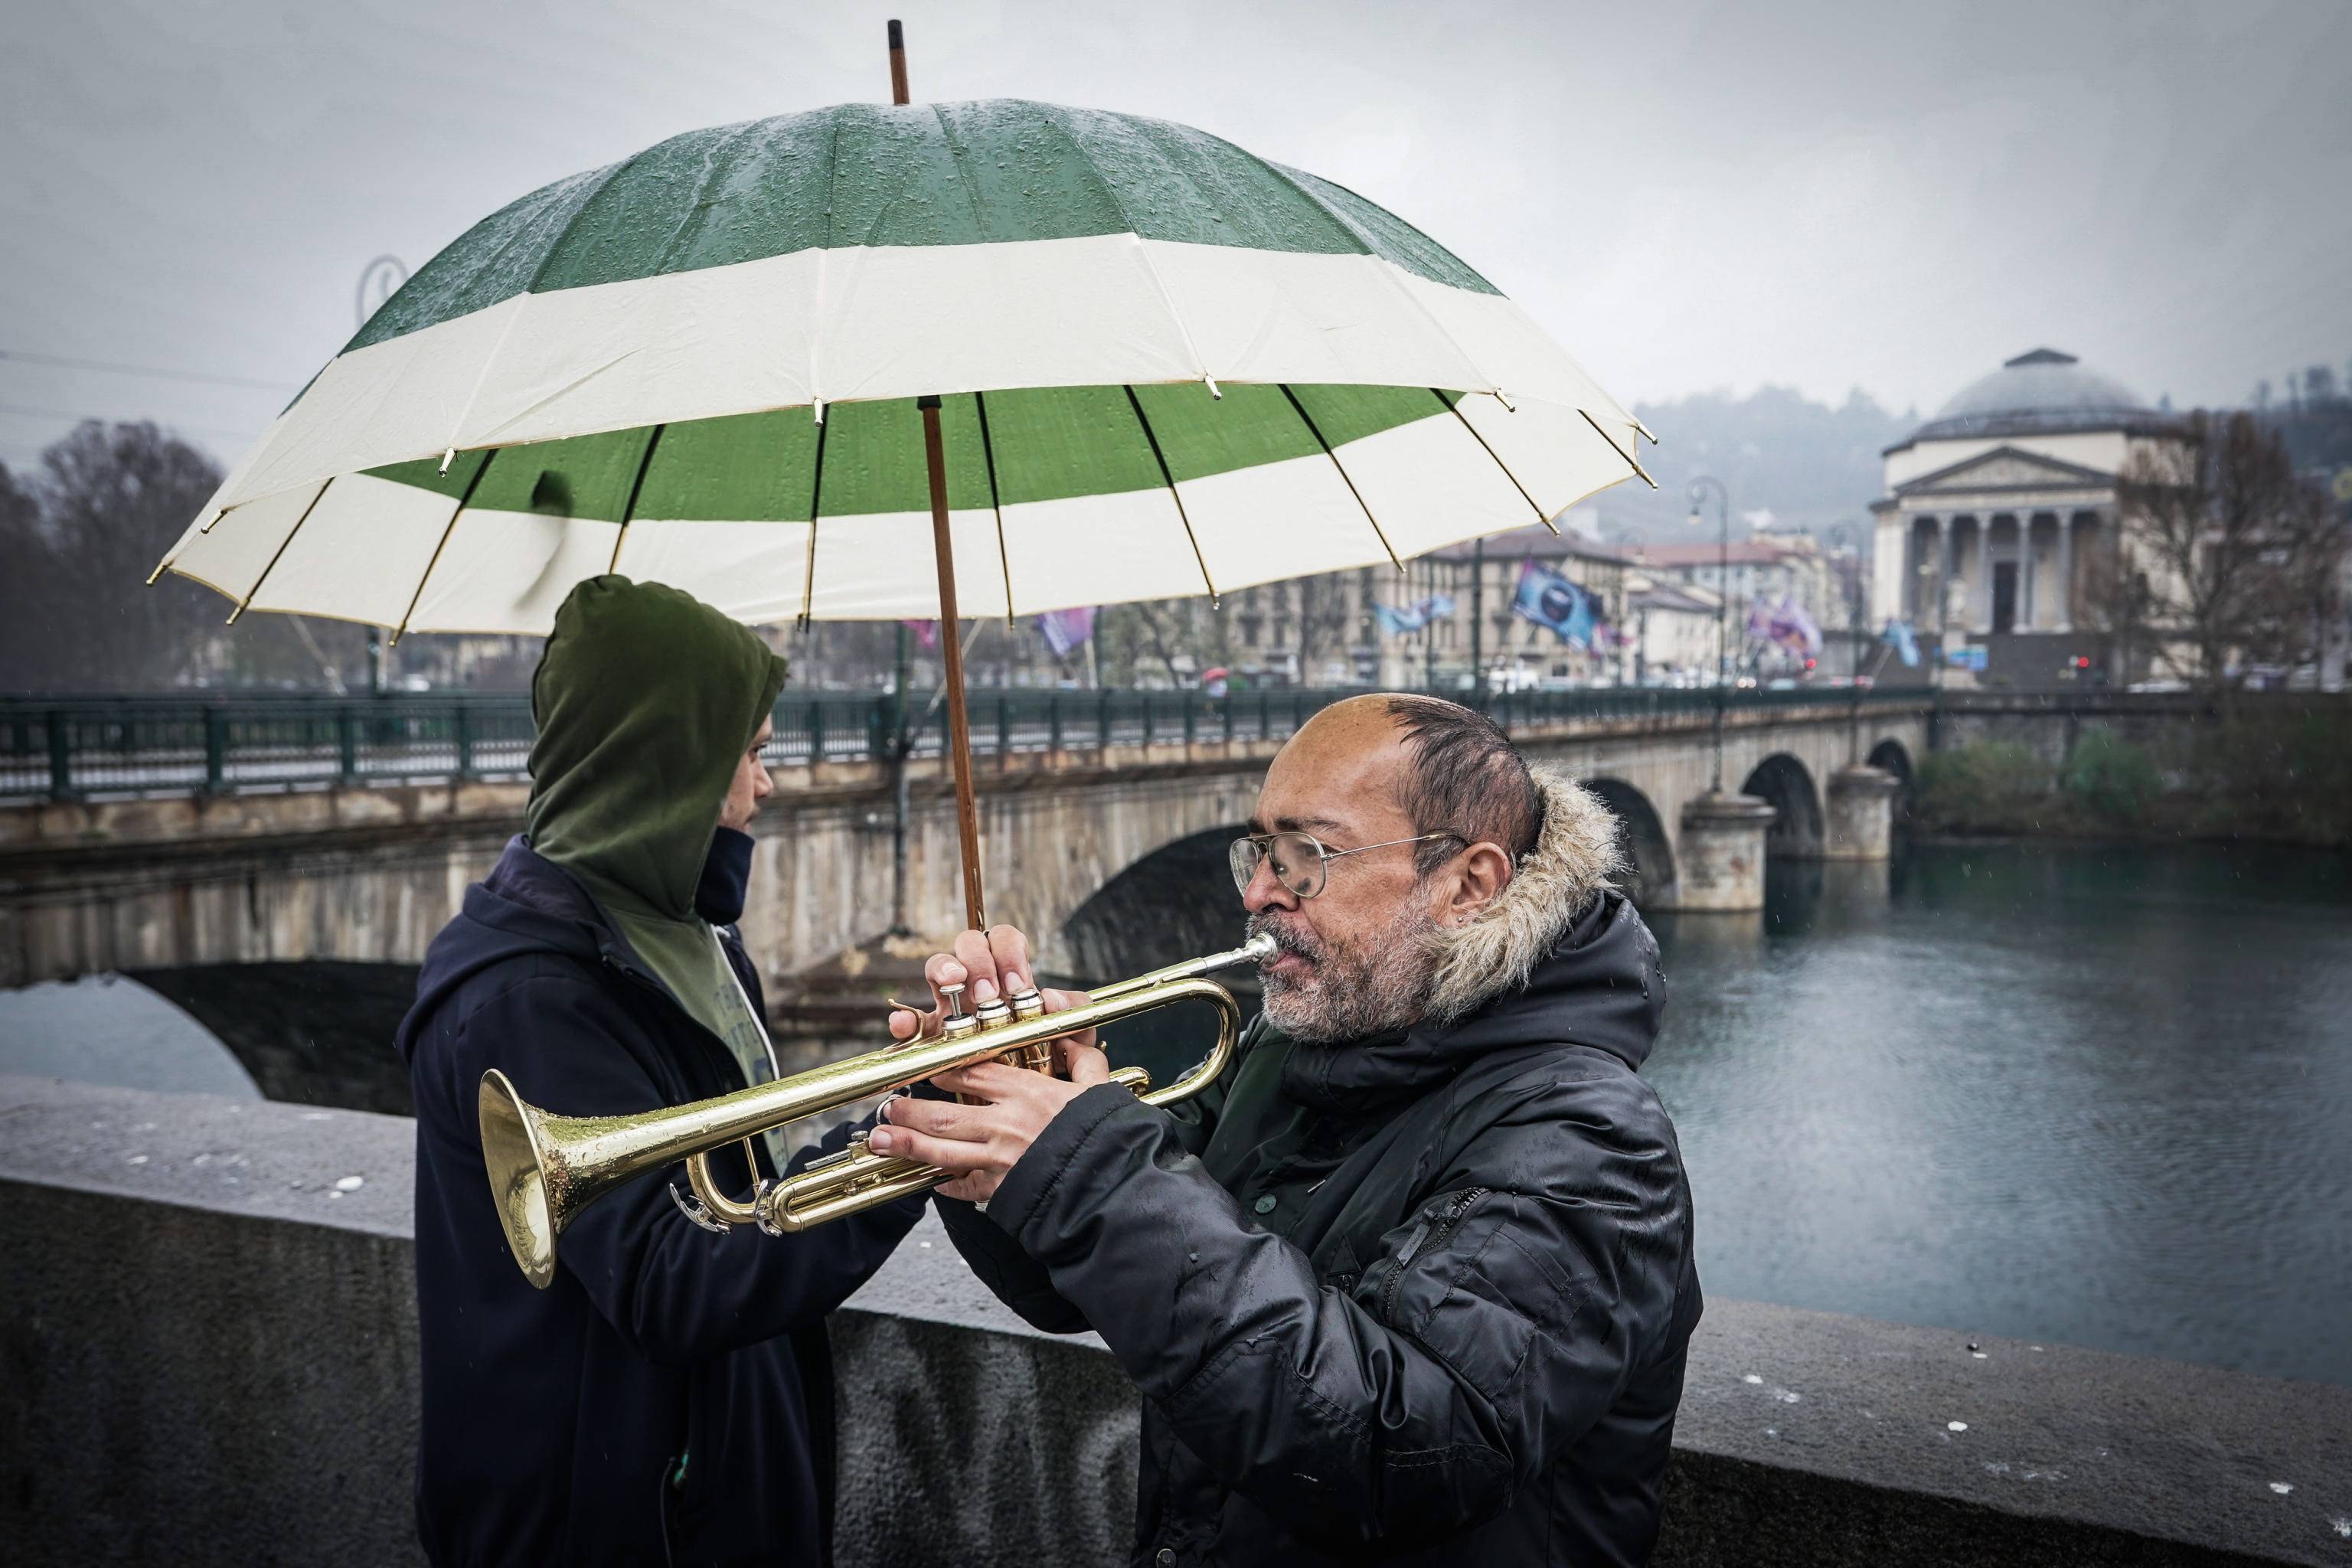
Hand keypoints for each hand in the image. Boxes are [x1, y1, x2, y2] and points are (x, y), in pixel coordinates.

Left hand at [875, 924, 1106, 1202]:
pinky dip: (947, 1185)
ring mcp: (999, 1159)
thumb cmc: (1105, 1134)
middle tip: (888, 1107)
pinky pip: (966, 1187)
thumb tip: (1073, 1037)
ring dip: (906, 1144)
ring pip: (940, 1150)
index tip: (924, 1068)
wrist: (1108, 1183)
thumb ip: (1083, 1058)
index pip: (971, 1074)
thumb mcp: (1098, 1087)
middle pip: (944, 1114)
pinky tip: (931, 1182)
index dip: (942, 1070)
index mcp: (1026, 1092)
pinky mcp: (1001, 1189)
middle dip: (910, 1110)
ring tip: (880, 1139)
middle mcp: (1004, 1123)